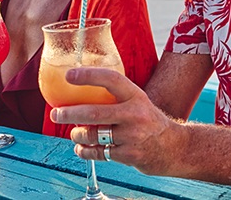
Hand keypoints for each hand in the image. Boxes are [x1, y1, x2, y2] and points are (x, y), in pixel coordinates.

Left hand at [49, 67, 183, 174]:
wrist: (174, 148)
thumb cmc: (148, 121)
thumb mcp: (138, 101)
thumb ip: (116, 96)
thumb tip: (80, 87)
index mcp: (136, 96)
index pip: (110, 79)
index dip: (88, 76)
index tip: (69, 75)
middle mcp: (135, 114)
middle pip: (94, 113)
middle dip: (69, 114)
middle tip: (56, 113)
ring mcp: (132, 136)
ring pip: (93, 135)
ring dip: (77, 134)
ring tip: (74, 133)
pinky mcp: (129, 155)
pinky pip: (98, 153)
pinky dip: (85, 151)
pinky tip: (81, 148)